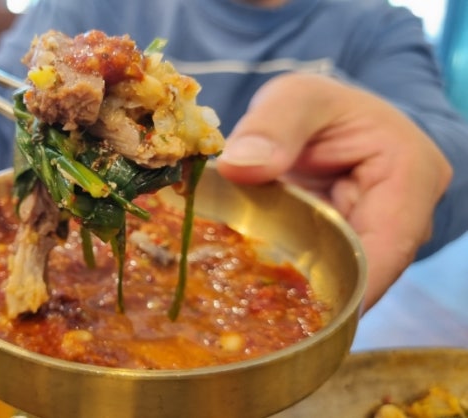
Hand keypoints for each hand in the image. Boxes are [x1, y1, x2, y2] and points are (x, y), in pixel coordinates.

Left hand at [216, 73, 451, 310]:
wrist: (328, 120)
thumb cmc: (322, 106)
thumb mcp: (297, 97)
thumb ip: (273, 123)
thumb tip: (240, 165)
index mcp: (410, 175)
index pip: (386, 249)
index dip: (346, 287)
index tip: (303, 313)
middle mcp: (406, 218)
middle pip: (366, 274)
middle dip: (318, 298)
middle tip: (264, 321)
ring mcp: (379, 239)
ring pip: (345, 281)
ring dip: (304, 297)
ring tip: (258, 316)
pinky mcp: (352, 250)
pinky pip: (328, 276)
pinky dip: (296, 286)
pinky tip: (259, 299)